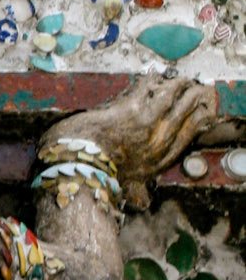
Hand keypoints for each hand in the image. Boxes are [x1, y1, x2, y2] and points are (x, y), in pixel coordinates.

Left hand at [47, 77, 220, 209]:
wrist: (77, 169)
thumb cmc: (95, 177)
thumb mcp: (124, 190)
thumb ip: (137, 192)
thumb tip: (144, 203)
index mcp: (157, 163)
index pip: (186, 137)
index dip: (197, 121)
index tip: (202, 111)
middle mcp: (157, 144)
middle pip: (184, 115)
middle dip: (193, 100)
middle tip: (197, 89)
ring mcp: (146, 126)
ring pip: (171, 99)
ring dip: (178, 86)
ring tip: (181, 80)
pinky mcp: (130, 110)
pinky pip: (149, 90)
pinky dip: (154, 81)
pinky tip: (154, 76)